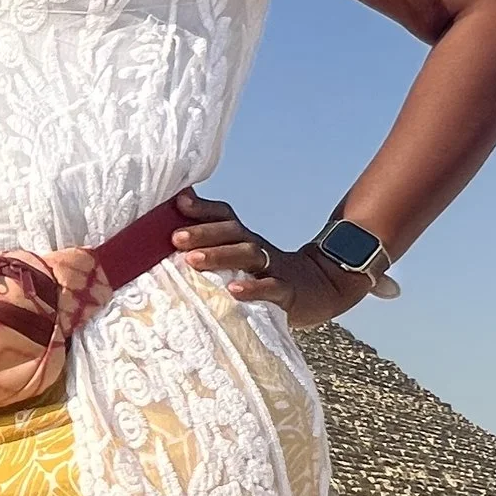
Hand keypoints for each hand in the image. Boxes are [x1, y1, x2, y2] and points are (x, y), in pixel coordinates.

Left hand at [167, 189, 369, 330]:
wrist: (319, 290)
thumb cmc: (265, 276)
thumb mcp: (239, 257)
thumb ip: (211, 243)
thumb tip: (179, 221)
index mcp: (244, 239)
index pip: (224, 216)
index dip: (203, 208)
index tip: (178, 203)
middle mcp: (258, 248)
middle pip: (233, 232)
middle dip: (204, 233)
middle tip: (176, 238)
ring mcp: (274, 268)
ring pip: (249, 255)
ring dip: (220, 255)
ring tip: (193, 260)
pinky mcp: (288, 292)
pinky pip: (272, 288)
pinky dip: (254, 288)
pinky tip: (234, 290)